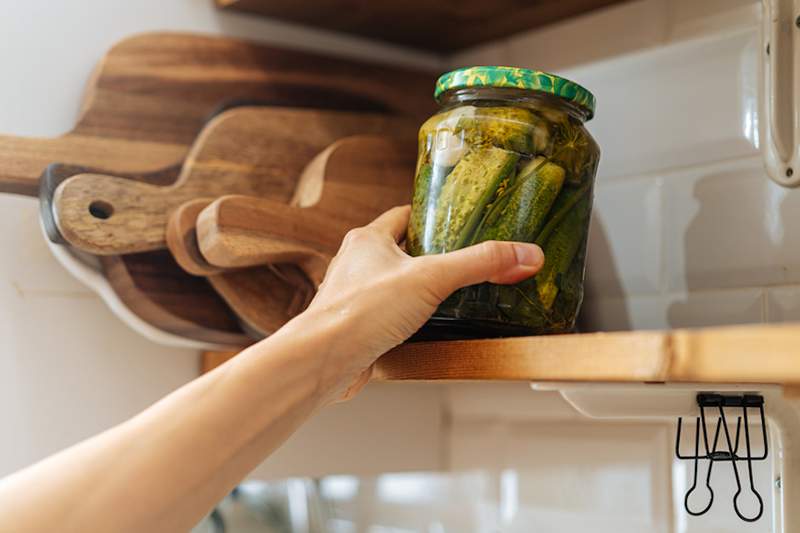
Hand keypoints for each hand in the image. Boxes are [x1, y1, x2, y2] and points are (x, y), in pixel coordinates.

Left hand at [294, 205, 544, 402]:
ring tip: (446, 295)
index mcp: (368, 239)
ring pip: (390, 284)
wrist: (323, 360)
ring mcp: (353, 297)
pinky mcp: (355, 327)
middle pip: (399, 250)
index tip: (455, 220)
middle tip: (459, 261)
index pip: (404, 215)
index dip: (430, 216)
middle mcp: (355, 264)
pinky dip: (404, 319)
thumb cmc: (360, 312)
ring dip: (415, 289)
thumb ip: (479, 264)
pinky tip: (421, 329)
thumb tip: (524, 253)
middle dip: (428, 256)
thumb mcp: (432, 278)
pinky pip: (384, 316)